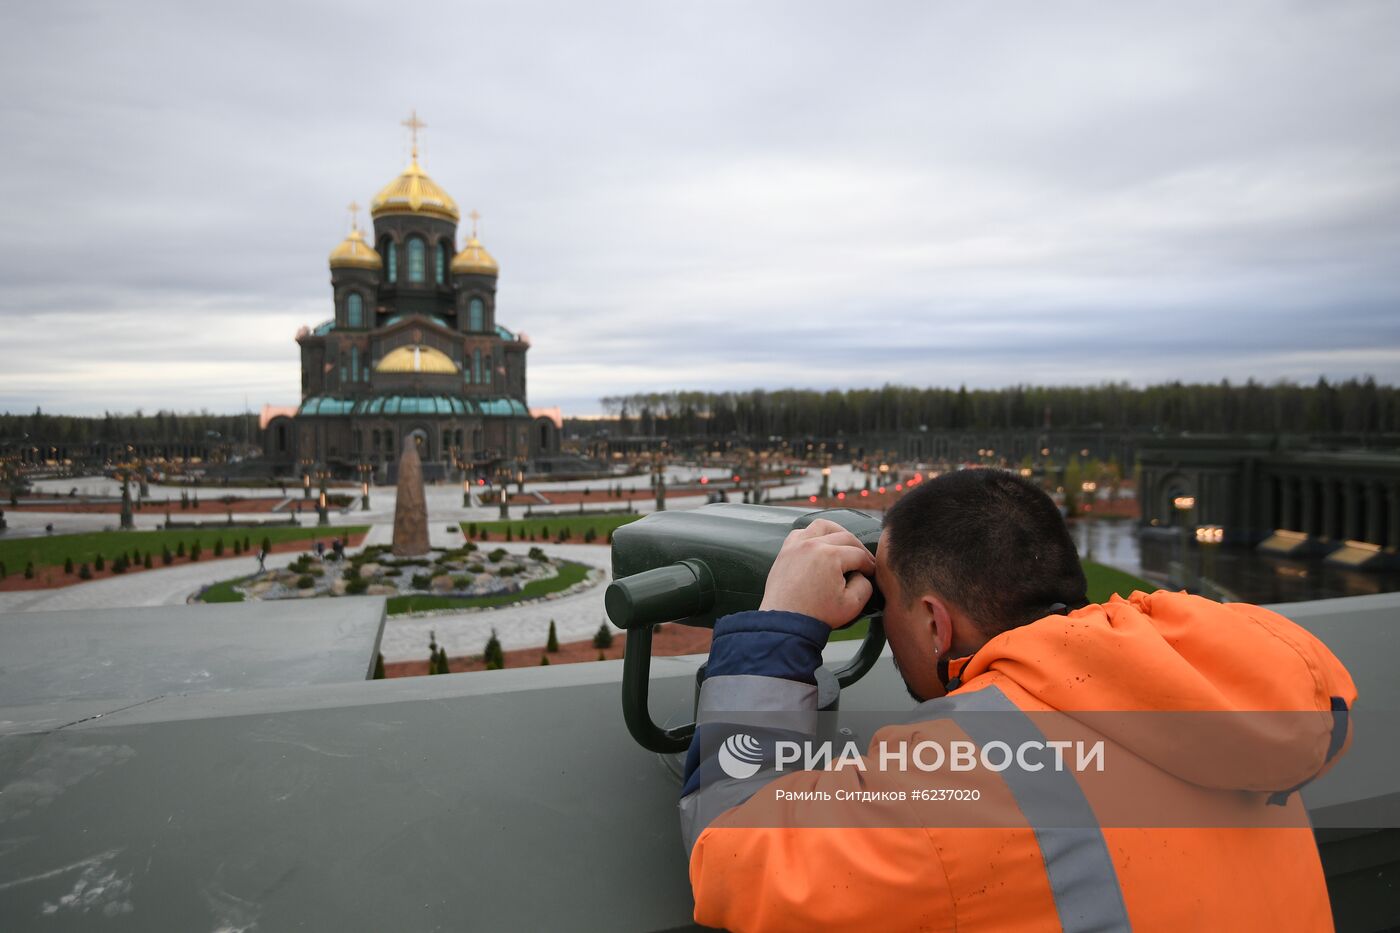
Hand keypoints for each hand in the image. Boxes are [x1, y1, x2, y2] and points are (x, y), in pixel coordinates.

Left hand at [758, 519, 876, 628]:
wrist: (786, 623)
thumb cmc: (818, 615)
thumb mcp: (853, 604)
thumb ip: (865, 585)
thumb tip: (862, 574)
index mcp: (831, 556)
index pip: (859, 554)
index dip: (869, 565)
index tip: (872, 573)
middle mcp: (813, 544)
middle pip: (845, 537)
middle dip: (858, 548)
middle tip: (863, 562)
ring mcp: (796, 545)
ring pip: (822, 526)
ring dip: (836, 532)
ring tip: (843, 545)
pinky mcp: (785, 552)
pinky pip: (800, 533)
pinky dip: (812, 535)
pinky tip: (818, 546)